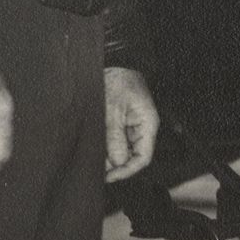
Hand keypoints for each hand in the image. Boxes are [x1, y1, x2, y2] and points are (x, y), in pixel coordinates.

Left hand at [103, 66, 160, 182]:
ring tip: (91, 158)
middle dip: (114, 164)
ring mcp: (131, 126)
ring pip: (122, 150)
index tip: (109, 177)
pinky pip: (115, 141)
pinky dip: (105, 146)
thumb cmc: (118, 80)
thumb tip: (116, 161)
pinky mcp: (120, 123)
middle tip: (95, 169)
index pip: (143, 157)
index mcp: (148, 125)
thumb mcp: (112, 109)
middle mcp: (142, 128)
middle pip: (131, 156)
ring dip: (108, 156)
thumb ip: (115, 136)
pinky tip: (93, 148)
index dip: (127, 170)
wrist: (113, 62)